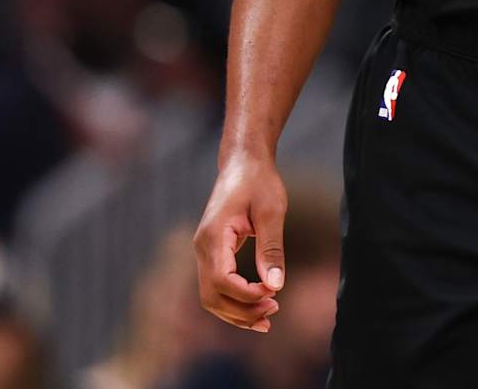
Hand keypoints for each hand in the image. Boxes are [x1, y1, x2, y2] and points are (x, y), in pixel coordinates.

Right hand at [193, 154, 287, 330]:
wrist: (243, 161)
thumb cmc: (259, 181)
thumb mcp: (272, 211)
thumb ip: (271, 248)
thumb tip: (275, 286)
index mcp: (214, 236)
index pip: (222, 280)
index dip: (246, 295)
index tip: (273, 294)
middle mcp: (202, 247)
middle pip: (212, 296)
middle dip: (241, 311)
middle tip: (273, 312)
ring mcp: (204, 251)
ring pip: (211, 296)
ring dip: (236, 312)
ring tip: (267, 317)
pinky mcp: (212, 253)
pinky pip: (216, 286)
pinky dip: (233, 301)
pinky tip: (256, 306)